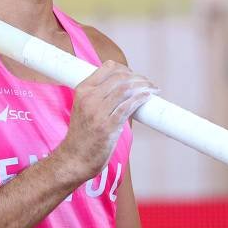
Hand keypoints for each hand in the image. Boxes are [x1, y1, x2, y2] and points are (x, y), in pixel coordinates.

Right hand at [56, 60, 157, 180]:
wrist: (74, 159)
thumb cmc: (82, 135)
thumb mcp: (84, 107)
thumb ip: (99, 96)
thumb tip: (125, 87)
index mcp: (83, 90)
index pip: (108, 67)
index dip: (126, 68)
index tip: (135, 76)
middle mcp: (89, 98)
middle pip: (120, 77)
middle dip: (139, 77)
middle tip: (149, 84)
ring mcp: (98, 112)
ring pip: (125, 89)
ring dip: (144, 86)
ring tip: (153, 89)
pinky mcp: (107, 127)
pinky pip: (128, 107)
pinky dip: (141, 98)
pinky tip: (148, 97)